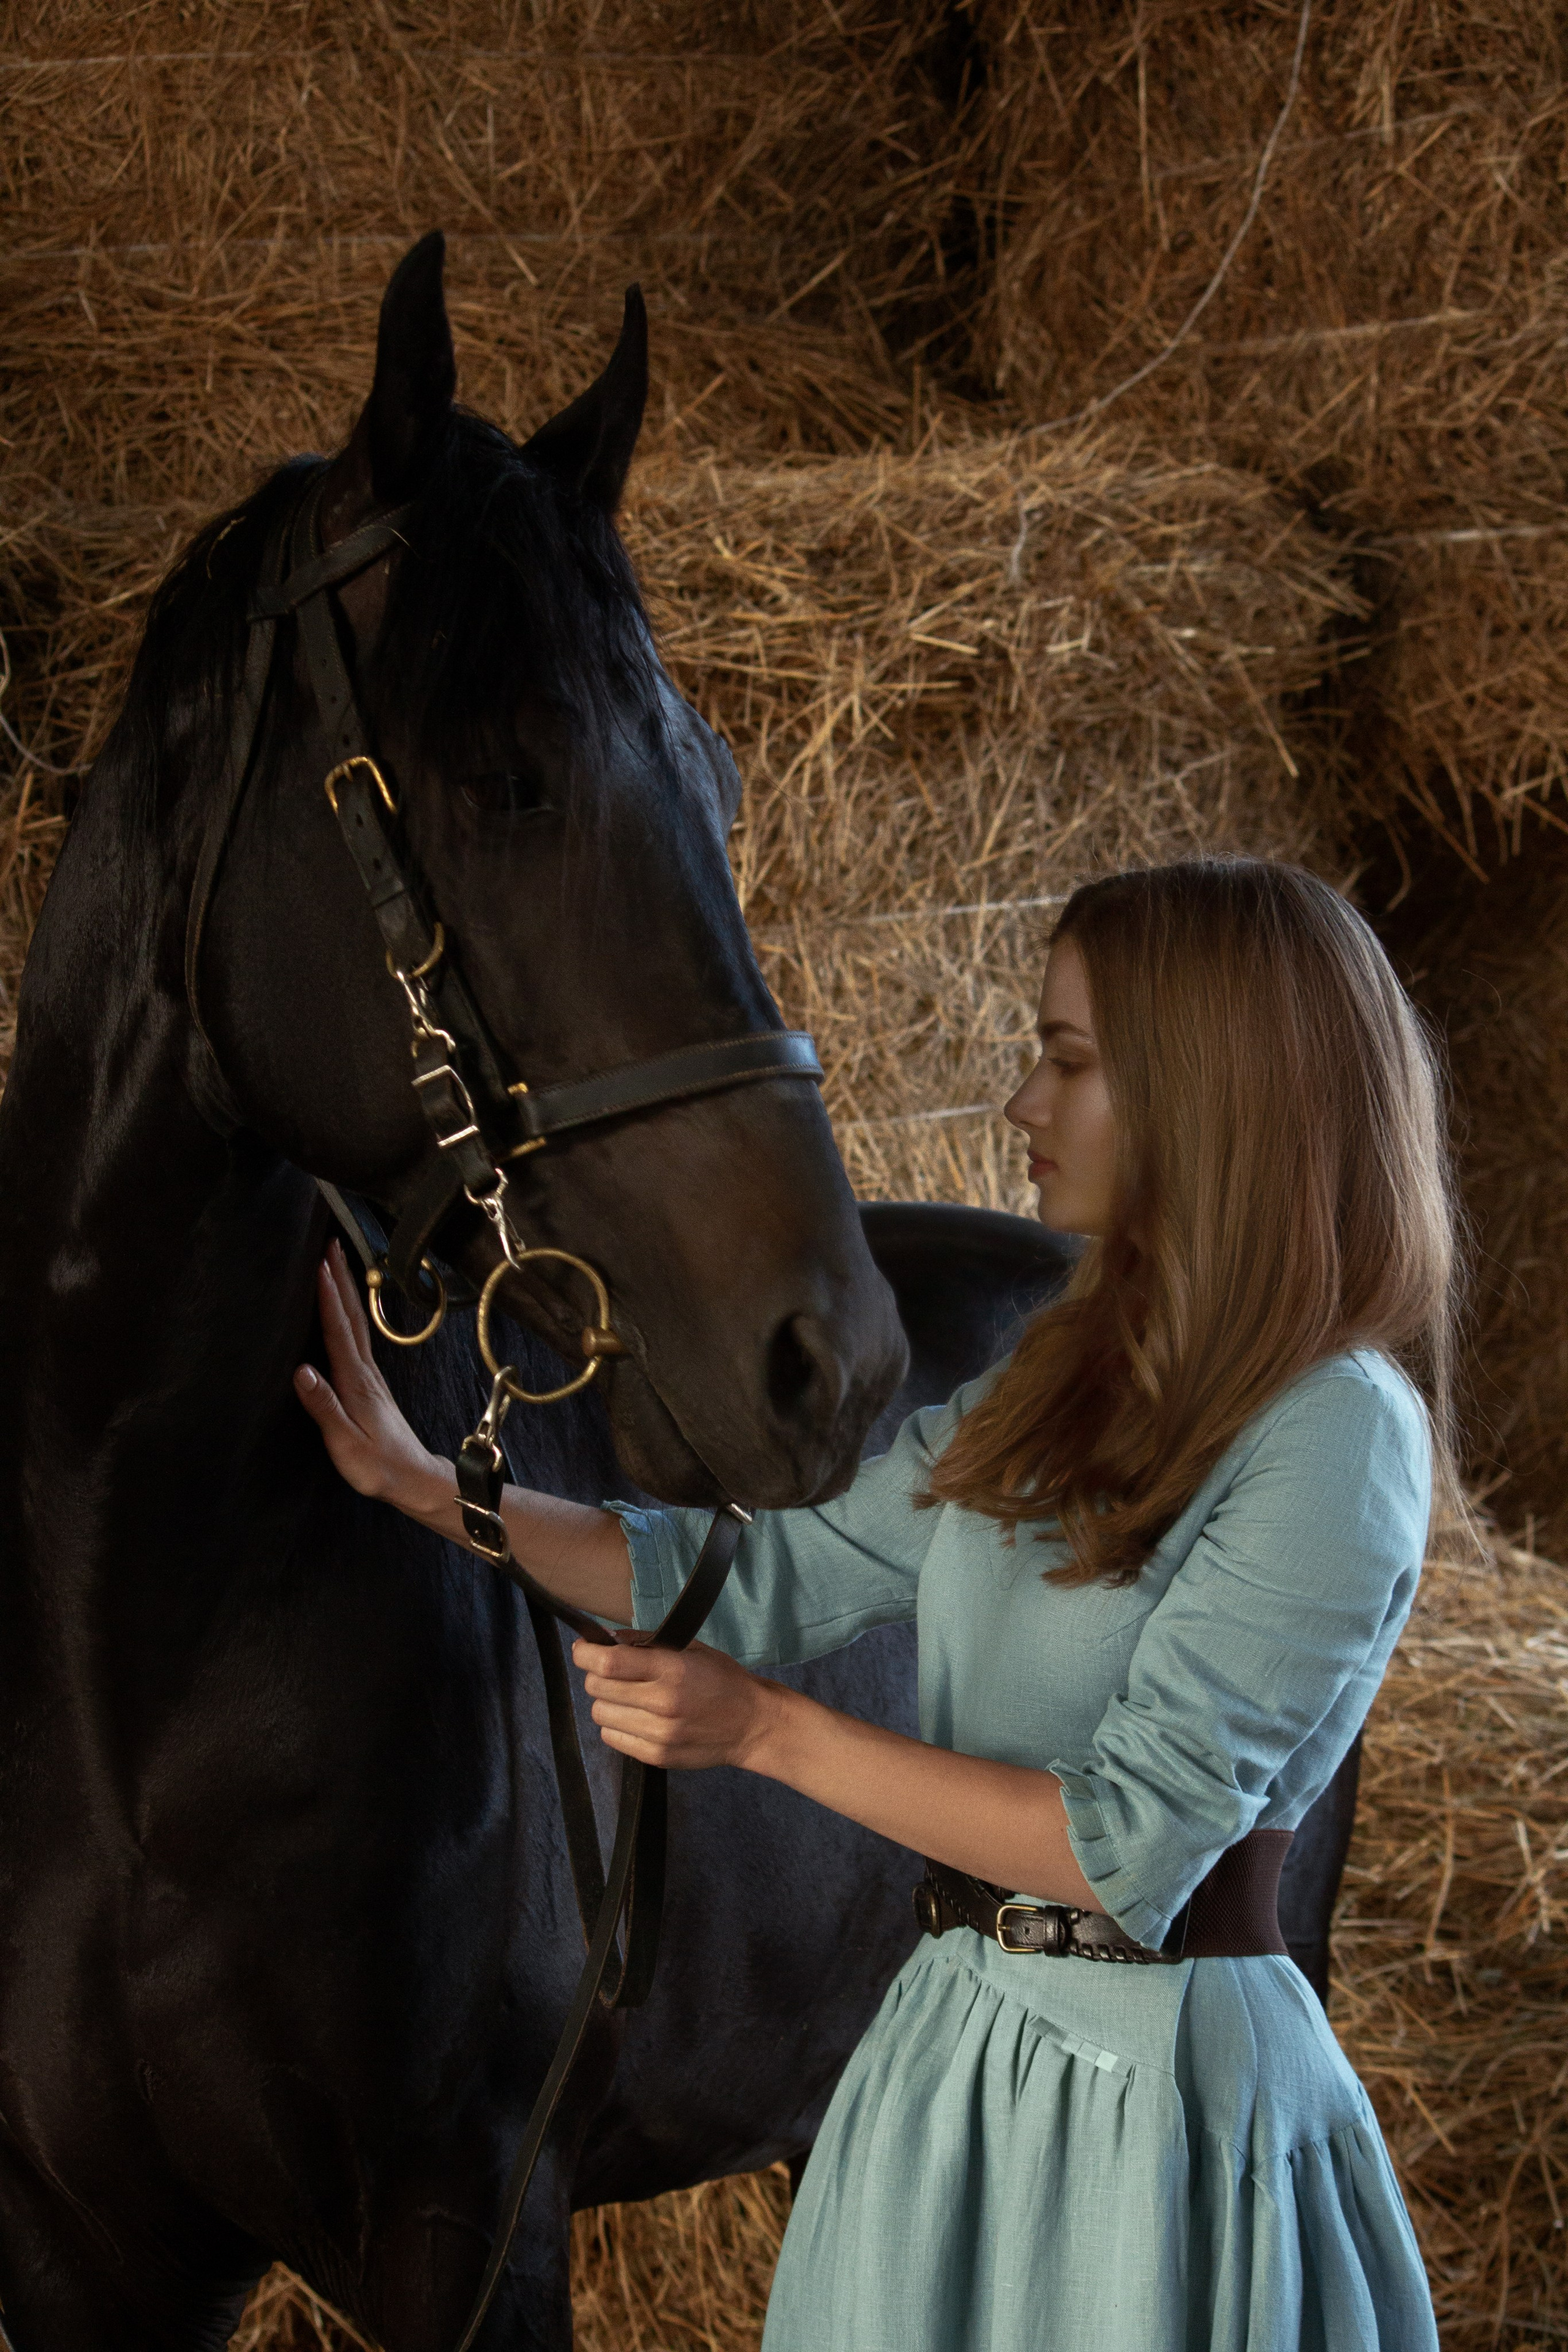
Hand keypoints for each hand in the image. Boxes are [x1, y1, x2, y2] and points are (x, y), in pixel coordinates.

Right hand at [294, 1242, 450, 1517]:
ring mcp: (371, 1375)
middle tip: (329, 1243)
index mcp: (356, 1382)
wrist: (413, 1479)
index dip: (328, 1297)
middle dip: (340, 1277)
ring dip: (346, 1289)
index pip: (339, 1331)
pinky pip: (358, 1336)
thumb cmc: (377, 1466)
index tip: (319, 1265)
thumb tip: (302, 1371)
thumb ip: (325, 1407)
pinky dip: (349, 1312)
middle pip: (352, 1316)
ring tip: (335, 1261)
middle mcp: (366, 1371)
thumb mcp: (346, 1443)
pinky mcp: (371, 1383)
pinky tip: (344, 1306)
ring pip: (357, 1322)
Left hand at [571, 1636, 784, 1771]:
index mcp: (672, 1670)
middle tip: (611, 1671)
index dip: (585, 1653)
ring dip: (606, 1701)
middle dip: (596, 1674)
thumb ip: (648, 1643)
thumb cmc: (721, 1680)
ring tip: (626, 1696)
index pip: (608, 1663)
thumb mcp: (690, 1648)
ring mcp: (658, 1735)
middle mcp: (662, 1704)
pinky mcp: (656, 1757)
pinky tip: (634, 1717)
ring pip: (600, 1714)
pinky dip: (615, 1725)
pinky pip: (612, 1738)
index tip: (583, 1648)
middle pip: (598, 1688)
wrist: (751, 1724)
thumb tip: (606, 1640)